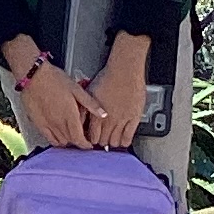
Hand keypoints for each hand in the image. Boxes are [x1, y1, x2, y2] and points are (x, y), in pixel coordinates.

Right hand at [12, 53, 95, 149]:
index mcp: (70, 116)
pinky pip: (49, 139)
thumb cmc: (54, 79)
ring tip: (72, 134)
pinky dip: (56, 140)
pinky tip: (59, 135)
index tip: (89, 144)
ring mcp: (48, 125)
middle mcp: (59, 123)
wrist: (33, 76)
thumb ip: (91, 104)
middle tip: (82, 137)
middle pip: (71, 141)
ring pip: (61, 141)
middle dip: (79, 142)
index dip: (86, 144)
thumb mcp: (76, 89)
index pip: (80, 139)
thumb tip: (103, 114)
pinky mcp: (39, 124)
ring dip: (68, 140)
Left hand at [86, 36, 150, 150]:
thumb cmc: (107, 78)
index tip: (92, 139)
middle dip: (101, 142)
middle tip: (102, 140)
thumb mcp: (89, 94)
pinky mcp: (134, 118)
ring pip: (115, 142)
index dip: (91, 140)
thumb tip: (79, 120)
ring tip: (111, 140)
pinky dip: (125, 141)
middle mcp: (108, 120)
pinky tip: (123, 140)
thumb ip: (84, 109)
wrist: (125, 71)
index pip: (92, 137)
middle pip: (103, 142)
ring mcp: (122, 120)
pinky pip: (128, 136)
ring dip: (112, 143)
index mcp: (96, 115)